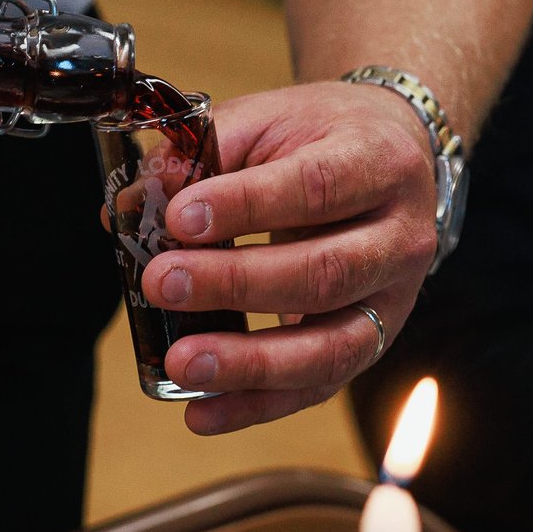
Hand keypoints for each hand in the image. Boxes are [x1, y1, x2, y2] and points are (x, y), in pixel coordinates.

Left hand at [139, 80, 439, 434]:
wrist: (397, 162)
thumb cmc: (325, 140)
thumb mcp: (271, 120)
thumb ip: (203, 154)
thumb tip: (132, 204)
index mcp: (378, 163)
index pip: (316, 187)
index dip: (246, 206)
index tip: (179, 217)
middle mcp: (400, 238)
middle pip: (325, 273)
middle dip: (236, 285)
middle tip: (161, 283)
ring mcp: (393, 301)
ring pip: (330, 345)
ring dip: (250, 362)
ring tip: (182, 362)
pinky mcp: (371, 344)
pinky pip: (317, 387)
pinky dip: (256, 405)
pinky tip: (202, 411)